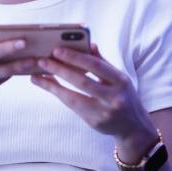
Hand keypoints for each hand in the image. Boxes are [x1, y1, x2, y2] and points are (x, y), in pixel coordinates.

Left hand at [30, 43, 156, 147]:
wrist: (133, 127)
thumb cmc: (123, 95)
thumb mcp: (118, 78)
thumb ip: (103, 62)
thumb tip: (89, 43)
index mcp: (121, 80)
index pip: (96, 66)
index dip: (76, 58)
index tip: (57, 49)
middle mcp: (115, 97)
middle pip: (83, 81)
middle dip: (60, 70)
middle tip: (42, 61)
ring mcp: (105, 112)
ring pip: (74, 97)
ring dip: (54, 85)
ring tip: (38, 74)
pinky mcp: (95, 122)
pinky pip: (73, 107)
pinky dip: (59, 94)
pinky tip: (48, 86)